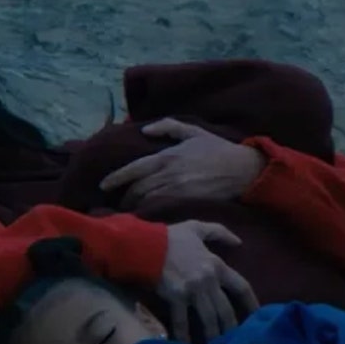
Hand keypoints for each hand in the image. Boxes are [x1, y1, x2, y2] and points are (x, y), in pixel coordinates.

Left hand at [99, 119, 266, 210]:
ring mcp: (176, 191)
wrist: (242, 170)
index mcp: (166, 156)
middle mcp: (167, 174)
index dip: (115, 178)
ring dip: (134, 207)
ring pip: (145, 201)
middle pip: (136, 189)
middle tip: (117, 202)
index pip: (133, 169)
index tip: (103, 185)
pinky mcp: (185, 203)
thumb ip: (168, 127)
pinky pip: (160, 210)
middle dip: (123, 197)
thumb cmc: (218, 150)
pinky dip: (149, 213)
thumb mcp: (194, 131)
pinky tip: (145, 216)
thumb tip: (146, 130)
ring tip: (128, 211)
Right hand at [159, 220, 259, 342]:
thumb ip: (219, 232)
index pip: (242, 287)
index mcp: (217, 265)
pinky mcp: (175, 298)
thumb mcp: (197, 228)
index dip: (251, 302)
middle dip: (232, 326)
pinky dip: (185, 336)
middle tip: (236, 340)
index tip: (258, 315)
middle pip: (226, 309)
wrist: (145, 245)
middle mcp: (209, 281)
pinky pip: (182, 321)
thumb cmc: (171, 237)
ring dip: (213, 334)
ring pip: (209, 318)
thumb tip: (239, 242)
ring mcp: (192, 291)